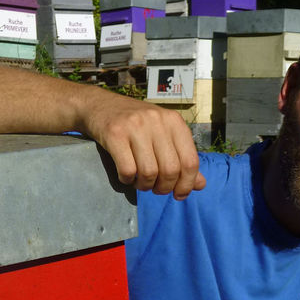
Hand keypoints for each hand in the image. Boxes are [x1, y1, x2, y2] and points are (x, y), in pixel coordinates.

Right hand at [83, 94, 205, 199]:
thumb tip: (201, 185)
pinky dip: (127, 180)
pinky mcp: (115, 133)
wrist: (99, 105)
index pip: (190, 161)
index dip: (187, 184)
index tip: (178, 195)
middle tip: (155, 188)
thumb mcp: (163, 135)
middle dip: (163, 188)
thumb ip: (182, 158)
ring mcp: (135, 126)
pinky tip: (126, 175)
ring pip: (149, 173)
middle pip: (170, 170)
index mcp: (174, 121)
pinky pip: (127, 170)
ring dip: (144, 185)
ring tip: (140, 181)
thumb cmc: (135, 124)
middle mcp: (157, 121)